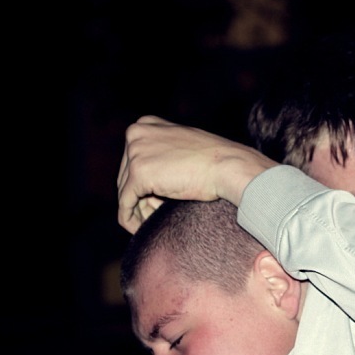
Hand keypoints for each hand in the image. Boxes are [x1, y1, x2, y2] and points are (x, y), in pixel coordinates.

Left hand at [117, 115, 277, 233]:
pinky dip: (131, 219)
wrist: (228, 166)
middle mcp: (136, 133)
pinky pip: (125, 204)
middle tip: (159, 211)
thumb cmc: (214, 161)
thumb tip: (144, 187)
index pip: (133, 160)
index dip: (142, 183)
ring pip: (125, 191)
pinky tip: (139, 229)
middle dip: (141, 197)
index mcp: (145, 124)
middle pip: (126, 175)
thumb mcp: (182, 149)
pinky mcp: (138, 174)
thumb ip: (163, 156)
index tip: (154, 199)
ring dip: (140, 208)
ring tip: (157, 219)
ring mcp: (136, 152)